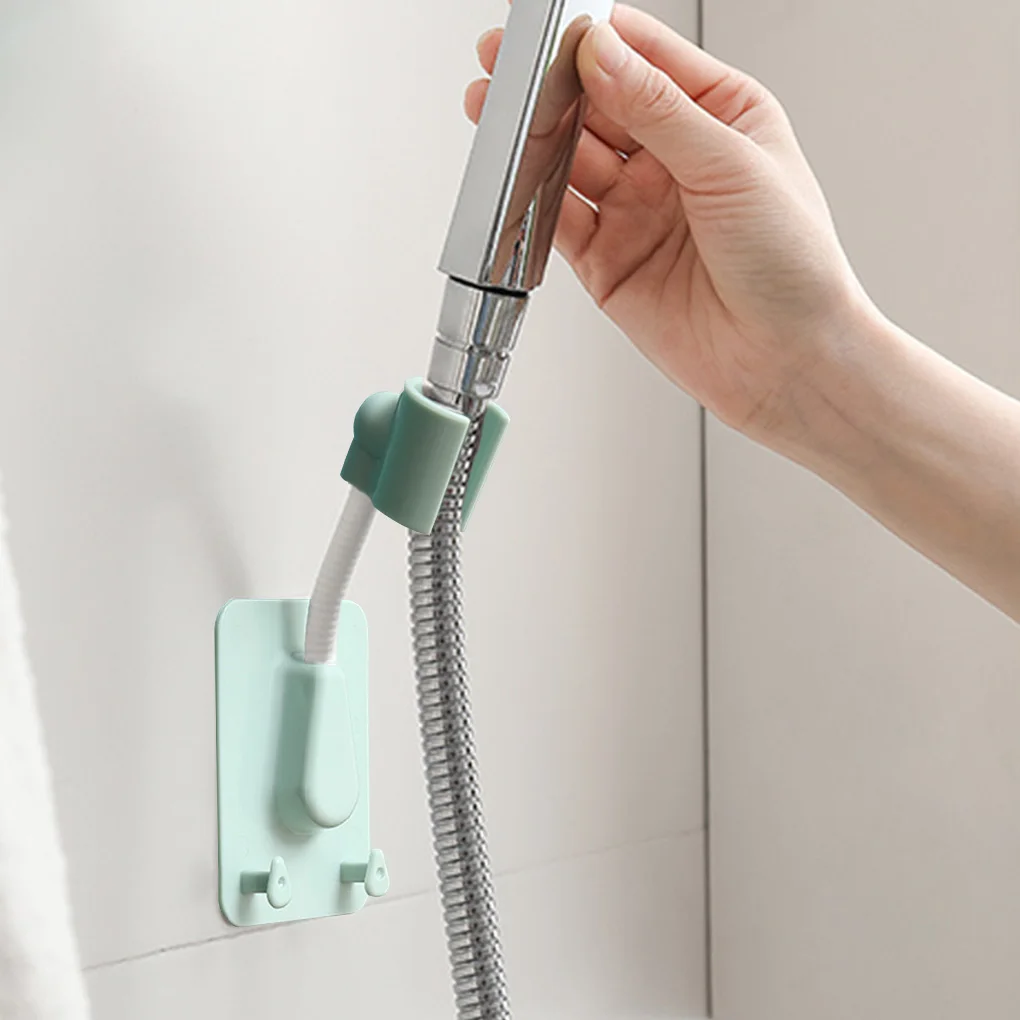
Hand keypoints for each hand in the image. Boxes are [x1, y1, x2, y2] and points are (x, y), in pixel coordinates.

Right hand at [466, 5, 874, 443]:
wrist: (787, 364)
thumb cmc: (794, 264)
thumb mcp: (732, 164)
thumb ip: (658, 108)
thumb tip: (600, 52)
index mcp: (720, 116)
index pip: (646, 57)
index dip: (597, 38)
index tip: (554, 27)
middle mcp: (674, 161)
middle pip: (598, 105)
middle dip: (551, 86)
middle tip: (504, 68)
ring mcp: (638, 212)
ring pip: (571, 161)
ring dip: (534, 140)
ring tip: (497, 117)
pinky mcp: (609, 263)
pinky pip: (560, 223)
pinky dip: (533, 202)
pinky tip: (513, 180)